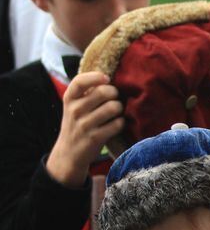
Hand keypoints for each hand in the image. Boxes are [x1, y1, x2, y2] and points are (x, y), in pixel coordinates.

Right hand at [46, 71, 122, 186]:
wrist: (69, 153)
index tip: (106, 78)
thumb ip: (86, 93)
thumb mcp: (74, 106)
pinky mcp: (95, 138)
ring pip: (112, 107)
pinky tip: (116, 124)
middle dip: (114, 93)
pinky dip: (121, 123)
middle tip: (114, 98)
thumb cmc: (77, 124)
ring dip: (119, 108)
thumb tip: (108, 77)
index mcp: (69, 99)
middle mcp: (75, 110)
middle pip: (103, 92)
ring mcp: (84, 125)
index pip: (80, 81)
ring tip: (116, 111)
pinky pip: (117, 124)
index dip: (96, 77)